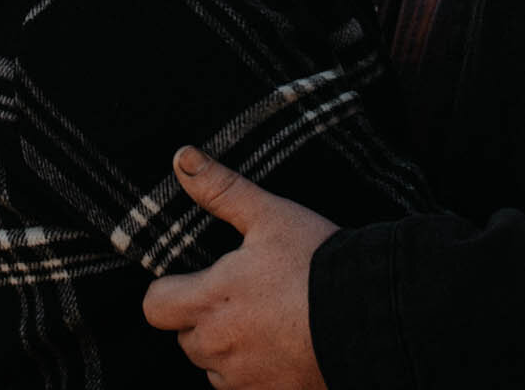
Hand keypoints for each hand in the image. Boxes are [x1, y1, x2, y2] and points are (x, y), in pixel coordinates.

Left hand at [142, 146, 338, 389]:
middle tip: (242, 295)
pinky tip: (279, 346)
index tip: (196, 279)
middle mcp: (219, 344)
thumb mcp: (269, 215)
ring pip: (213, 366)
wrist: (370, 314)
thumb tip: (182, 157)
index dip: (169, 290)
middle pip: (185, 337)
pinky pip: (243, 388)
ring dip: (226, 347)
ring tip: (264, 321)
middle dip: (202, 317)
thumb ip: (221, 189)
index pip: (155, 306)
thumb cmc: (317, 262)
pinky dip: (253, 372)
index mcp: (210, 299)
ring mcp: (244, 377)